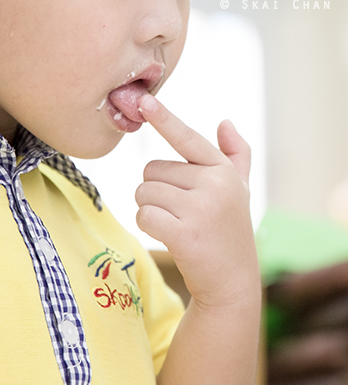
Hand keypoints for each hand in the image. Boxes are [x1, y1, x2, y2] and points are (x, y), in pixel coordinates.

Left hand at [135, 94, 258, 309]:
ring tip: (178, 225)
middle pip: (152, 170)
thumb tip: (225, 121)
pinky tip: (170, 237)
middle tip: (182, 213)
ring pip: (144, 193)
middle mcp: (215, 185)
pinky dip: (148, 226)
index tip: (145, 101)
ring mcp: (201, 209)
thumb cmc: (229, 231)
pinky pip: (144, 215)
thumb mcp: (239, 191)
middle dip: (158, 191)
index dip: (164, 118)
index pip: (187, 138)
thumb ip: (235, 155)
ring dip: (151, 209)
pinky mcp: (186, 234)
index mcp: (223, 170)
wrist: (232, 283)